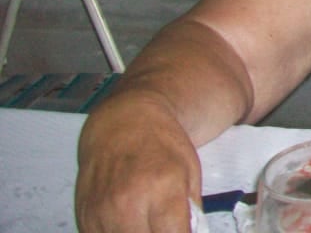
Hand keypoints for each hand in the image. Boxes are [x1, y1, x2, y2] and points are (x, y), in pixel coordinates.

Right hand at [75, 92, 202, 232]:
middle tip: (164, 225)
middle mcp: (129, 202)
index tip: (182, 230)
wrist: (123, 122)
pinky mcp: (84, 217)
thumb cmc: (162, 143)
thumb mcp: (190, 171)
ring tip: (146, 222)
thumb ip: (191, 211)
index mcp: (163, 188)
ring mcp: (103, 212)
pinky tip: (126, 223)